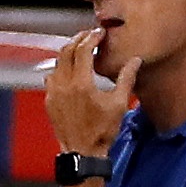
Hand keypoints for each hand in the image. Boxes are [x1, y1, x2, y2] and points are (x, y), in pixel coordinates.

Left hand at [45, 30, 137, 157]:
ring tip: (80, 49)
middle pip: (67, 51)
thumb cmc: (101, 131)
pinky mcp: (50, 101)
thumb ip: (126, 79)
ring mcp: (54, 93)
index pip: (83, 50)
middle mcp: (64, 85)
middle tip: (89, 36)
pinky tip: (69, 70)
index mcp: (82, 84)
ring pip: (57, 63)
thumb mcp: (119, 104)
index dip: (92, 38)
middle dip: (78, 40)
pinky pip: (51, 77)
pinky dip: (60, 68)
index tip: (100, 33)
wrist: (82, 152)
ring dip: (68, 52)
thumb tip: (135, 61)